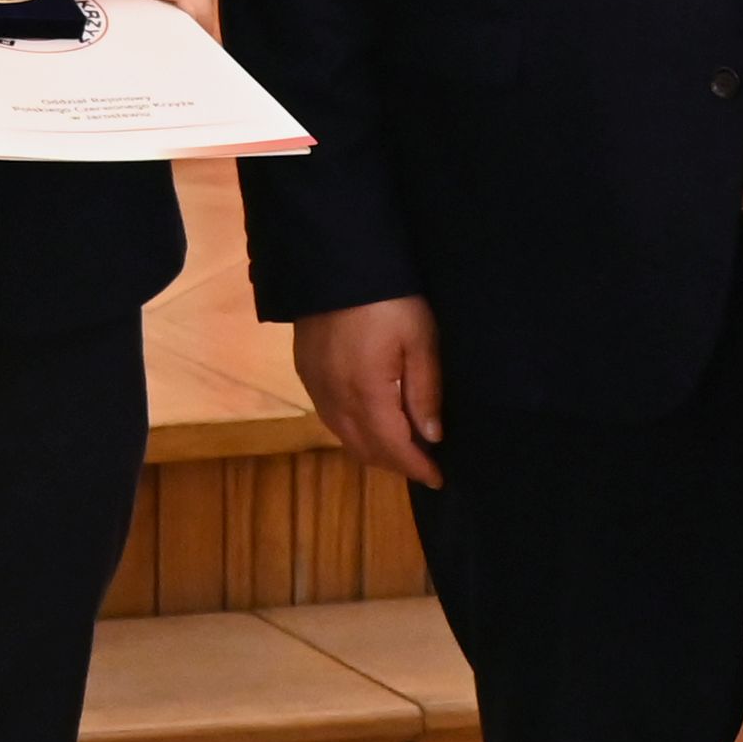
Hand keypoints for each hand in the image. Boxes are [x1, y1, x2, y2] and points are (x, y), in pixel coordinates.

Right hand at [296, 297, 446, 487]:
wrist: (335, 262)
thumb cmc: (389, 299)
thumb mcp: (420, 339)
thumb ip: (425, 390)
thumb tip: (431, 436)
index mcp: (367, 392)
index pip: (393, 445)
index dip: (416, 466)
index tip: (437, 479)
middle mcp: (335, 397)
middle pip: (364, 447)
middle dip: (394, 463)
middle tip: (422, 466)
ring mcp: (315, 385)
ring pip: (343, 435)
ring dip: (371, 449)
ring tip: (398, 449)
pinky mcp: (305, 371)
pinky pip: (328, 416)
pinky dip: (350, 430)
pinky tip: (366, 422)